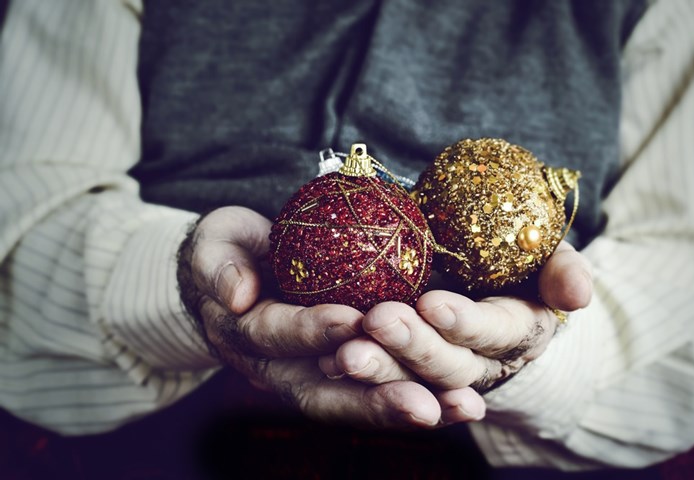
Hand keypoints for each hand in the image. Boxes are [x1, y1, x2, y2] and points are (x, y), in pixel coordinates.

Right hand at [178, 206, 485, 426]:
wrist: (239, 276)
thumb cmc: (230, 252)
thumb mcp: (214, 246)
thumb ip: (218, 266)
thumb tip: (236, 295)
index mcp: (248, 335)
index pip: (279, 337)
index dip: (312, 332)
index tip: (351, 322)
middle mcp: (283, 368)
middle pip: (326, 393)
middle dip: (375, 399)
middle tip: (421, 403)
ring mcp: (315, 374)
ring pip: (360, 401)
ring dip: (410, 408)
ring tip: (461, 408)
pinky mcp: (346, 371)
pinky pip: (383, 389)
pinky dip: (425, 398)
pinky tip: (468, 402)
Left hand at [322, 241, 592, 391]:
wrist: (484, 278)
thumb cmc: (513, 260)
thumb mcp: (545, 255)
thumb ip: (562, 269)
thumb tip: (578, 295)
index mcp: (516, 332)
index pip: (495, 333)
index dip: (466, 323)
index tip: (432, 304)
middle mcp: (480, 362)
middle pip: (448, 365)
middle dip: (413, 347)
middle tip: (377, 321)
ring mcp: (440, 372)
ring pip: (411, 381)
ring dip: (380, 371)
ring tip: (344, 355)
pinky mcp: (406, 371)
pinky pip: (383, 381)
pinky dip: (358, 378)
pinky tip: (328, 362)